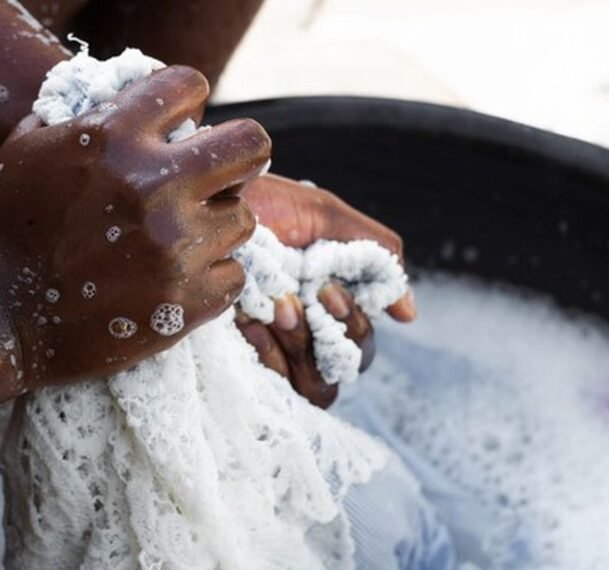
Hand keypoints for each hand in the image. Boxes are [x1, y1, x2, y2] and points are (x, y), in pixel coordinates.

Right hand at [0, 66, 269, 389]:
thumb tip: (124, 101)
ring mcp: (175, 248)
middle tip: (218, 176)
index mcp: (113, 138)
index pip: (189, 87)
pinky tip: (176, 279)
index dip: (186, 103)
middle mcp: (153, 186)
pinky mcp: (185, 303)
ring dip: (217, 225)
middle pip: (251, 146)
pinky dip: (211, 277)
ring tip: (181, 238)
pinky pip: (234, 275)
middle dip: (237, 157)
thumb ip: (83, 118)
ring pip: (244, 218)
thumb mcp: (26, 149)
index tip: (180, 125)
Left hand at [237, 174, 414, 407]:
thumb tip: (407, 314)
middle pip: (345, 369)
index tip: (329, 293)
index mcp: (325, 303)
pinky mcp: (238, 361)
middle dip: (330, 335)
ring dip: (301, 346)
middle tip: (299, 300)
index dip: (355, 326)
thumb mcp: (322, 216)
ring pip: (316, 387)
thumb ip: (373, 255)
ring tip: (276, 309)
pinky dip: (269, 356)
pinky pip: (275, 388)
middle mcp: (303, 333)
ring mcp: (271, 350)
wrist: (202, 202)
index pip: (359, 344)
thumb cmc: (259, 203)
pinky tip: (249, 323)